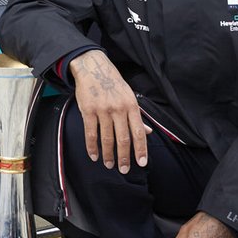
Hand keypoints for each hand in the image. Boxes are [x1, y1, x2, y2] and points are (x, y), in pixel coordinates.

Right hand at [68, 49, 150, 172]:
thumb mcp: (129, 97)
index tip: (142, 163)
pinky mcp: (88, 110)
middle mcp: (118, 109)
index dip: (141, 149)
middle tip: (124, 169)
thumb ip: (137, 116)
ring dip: (108, 154)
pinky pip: (91, 133)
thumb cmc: (113, 84)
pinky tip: (94, 155)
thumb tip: (148, 132)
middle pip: (123, 139)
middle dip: (124, 157)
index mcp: (131, 106)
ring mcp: (103, 110)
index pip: (139, 132)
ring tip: (109, 164)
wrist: (93, 68)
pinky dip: (92, 147)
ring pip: (106, 138)